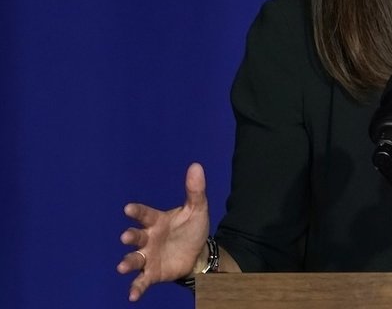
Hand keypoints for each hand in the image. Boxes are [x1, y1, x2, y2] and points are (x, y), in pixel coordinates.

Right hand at [116, 162, 209, 300]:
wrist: (198, 253)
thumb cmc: (192, 229)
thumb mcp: (197, 209)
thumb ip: (195, 190)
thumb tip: (196, 166)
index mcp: (156, 221)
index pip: (144, 214)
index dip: (136, 212)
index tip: (128, 209)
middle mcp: (148, 238)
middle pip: (136, 237)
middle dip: (130, 237)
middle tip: (125, 237)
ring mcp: (148, 256)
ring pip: (134, 259)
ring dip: (128, 262)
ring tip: (122, 266)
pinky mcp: (152, 272)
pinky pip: (142, 281)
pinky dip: (136, 287)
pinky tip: (132, 296)